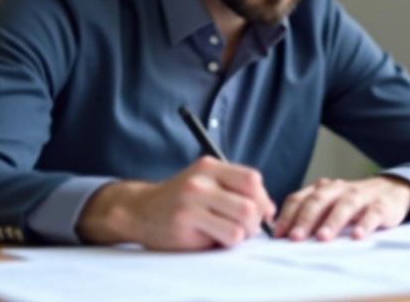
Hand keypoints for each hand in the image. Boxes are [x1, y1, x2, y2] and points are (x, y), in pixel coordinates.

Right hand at [75, 156, 276, 250]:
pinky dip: (226, 242)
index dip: (263, 199)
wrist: (140, 211)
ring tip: (227, 233)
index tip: (262, 213)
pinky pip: (227, 236)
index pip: (252, 179)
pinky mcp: (185, 223)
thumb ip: (235, 189)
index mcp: (209, 166)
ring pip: (242, 223)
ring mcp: (191, 201)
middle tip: (245, 228)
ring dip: (242, 235)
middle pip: (251, 203)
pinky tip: (211, 237)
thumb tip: (269, 209)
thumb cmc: (181, 201)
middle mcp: (200, 180)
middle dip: (255, 222)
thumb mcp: (206, 183)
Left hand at [273, 175, 409, 241]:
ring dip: (332, 221)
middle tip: (295, 237)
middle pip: (318, 200)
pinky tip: (357, 236)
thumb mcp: (329, 204)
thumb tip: (282, 235)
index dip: (287, 215)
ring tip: (323, 238)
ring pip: (344, 205)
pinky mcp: (381, 206)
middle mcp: (338, 189)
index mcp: (322, 189)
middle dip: (305, 219)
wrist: (392, 190)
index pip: (299, 199)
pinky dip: (365, 224)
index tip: (278, 234)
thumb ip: (309, 214)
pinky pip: (372, 214)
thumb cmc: (352, 203)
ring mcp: (360, 197)